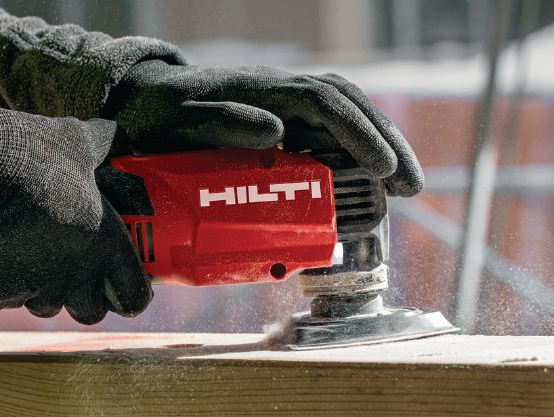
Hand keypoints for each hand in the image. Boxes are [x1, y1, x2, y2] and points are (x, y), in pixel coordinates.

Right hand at [0, 111, 150, 323]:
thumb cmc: (27, 155)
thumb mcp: (75, 140)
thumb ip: (102, 144)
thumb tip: (116, 135)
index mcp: (104, 243)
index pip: (133, 295)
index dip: (131, 293)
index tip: (122, 285)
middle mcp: (73, 274)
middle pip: (89, 312)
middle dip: (82, 297)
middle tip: (72, 268)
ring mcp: (32, 289)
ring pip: (44, 307)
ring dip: (41, 290)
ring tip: (27, 253)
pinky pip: (1, 301)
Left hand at [105, 60, 423, 196]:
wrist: (140, 106)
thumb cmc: (158, 115)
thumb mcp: (181, 119)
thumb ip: (223, 121)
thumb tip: (276, 128)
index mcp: (265, 90)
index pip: (326, 103)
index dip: (358, 133)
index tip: (382, 168)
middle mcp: (282, 94)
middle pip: (350, 107)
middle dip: (387, 144)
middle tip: (413, 188)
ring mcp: (285, 107)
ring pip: (347, 118)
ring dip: (380, 148)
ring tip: (405, 189)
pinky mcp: (282, 126)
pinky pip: (330, 133)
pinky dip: (357, 154)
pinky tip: (371, 184)